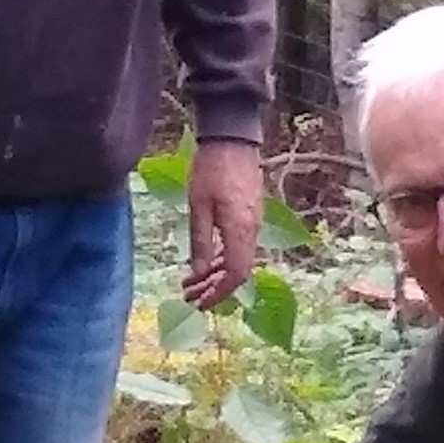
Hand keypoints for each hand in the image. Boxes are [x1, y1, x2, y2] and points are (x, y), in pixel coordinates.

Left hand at [182, 138, 261, 307]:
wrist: (233, 139)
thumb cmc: (211, 170)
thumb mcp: (198, 207)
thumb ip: (200, 242)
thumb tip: (198, 274)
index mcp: (240, 231)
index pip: (235, 275)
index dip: (218, 293)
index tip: (200, 303)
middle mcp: (252, 231)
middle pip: (238, 271)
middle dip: (215, 288)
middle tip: (190, 297)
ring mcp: (253, 223)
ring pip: (239, 259)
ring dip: (216, 275)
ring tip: (192, 283)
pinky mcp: (249, 215)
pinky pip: (239, 246)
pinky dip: (222, 259)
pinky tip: (206, 261)